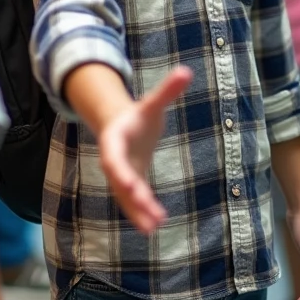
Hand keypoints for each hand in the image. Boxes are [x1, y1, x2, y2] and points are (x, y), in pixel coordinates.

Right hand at [98, 65, 192, 234]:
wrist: (121, 126)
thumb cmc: (137, 114)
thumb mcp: (152, 103)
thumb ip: (167, 90)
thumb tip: (186, 71)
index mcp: (114, 139)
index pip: (113, 157)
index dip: (120, 170)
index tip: (130, 183)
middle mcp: (112, 160)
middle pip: (120, 181)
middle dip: (133, 197)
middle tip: (149, 212)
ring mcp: (120, 174)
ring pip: (125, 197)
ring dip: (137, 212)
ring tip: (152, 228)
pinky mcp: (129, 185)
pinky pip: (132, 202)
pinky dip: (141, 213)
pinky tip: (154, 227)